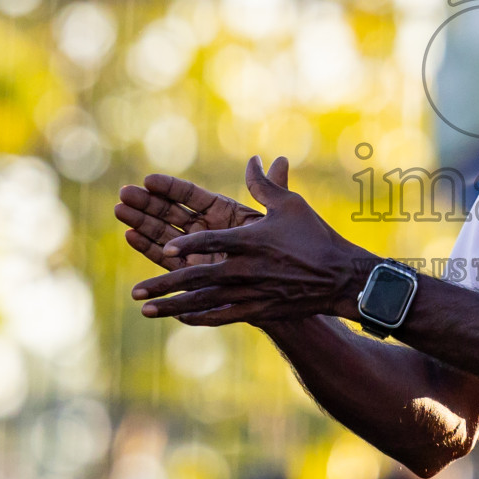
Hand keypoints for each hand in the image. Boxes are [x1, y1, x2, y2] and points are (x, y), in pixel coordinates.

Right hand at [114, 161, 282, 271]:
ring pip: (163, 233)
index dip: (171, 187)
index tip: (149, 179)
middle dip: (148, 203)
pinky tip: (131, 236)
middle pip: (171, 213)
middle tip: (124, 193)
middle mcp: (205, 229)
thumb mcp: (279, 214)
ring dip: (141, 222)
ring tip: (120, 210)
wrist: (288, 286)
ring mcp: (197, 251)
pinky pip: (165, 259)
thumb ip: (271, 188)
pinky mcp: (192, 272)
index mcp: (222, 211)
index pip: (191, 196)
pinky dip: (148, 248)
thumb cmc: (286, 247)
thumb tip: (283, 158)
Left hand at [129, 155, 370, 325]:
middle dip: (164, 284)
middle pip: (198, 277)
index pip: (213, 240)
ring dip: (173, 306)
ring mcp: (252, 292)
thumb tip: (253, 159)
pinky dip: (200, 318)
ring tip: (145, 310)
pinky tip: (180, 319)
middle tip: (137, 292)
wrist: (341, 277)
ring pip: (205, 301)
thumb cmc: (316, 236)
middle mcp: (248, 268)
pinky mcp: (259, 309)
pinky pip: (223, 316)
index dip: (188, 244)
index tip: (166, 250)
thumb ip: (265, 184)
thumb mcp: (291, 204)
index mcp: (252, 239)